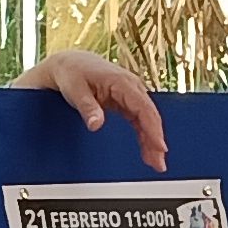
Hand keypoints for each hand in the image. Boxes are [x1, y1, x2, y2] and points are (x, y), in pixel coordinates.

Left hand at [15, 49, 168, 171]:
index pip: (144, 107)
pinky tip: (147, 150)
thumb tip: (96, 125)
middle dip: (156, 140)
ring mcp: (130, 94)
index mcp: (122, 82)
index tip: (158, 146)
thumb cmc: (72, 73)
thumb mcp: (76, 90)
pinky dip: (145, 135)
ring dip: (152, 140)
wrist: (68, 64)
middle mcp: (131, 87)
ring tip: (155, 163)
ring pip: (147, 119)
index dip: (153, 128)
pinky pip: (140, 120)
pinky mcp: (126, 101)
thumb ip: (88, 107)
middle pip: (150, 115)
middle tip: (159, 164)